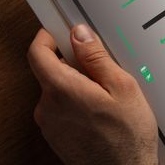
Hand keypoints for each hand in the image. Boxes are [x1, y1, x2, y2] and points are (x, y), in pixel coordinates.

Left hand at [27, 25, 158, 164]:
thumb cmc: (127, 137)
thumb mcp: (122, 86)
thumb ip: (96, 57)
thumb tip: (80, 34)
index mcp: (62, 90)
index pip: (37, 52)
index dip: (47, 35)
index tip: (60, 28)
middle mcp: (48, 107)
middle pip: (50, 69)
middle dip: (73, 61)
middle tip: (100, 64)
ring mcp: (49, 123)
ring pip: (57, 88)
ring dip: (77, 82)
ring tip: (106, 92)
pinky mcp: (55, 135)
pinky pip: (60, 106)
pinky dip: (76, 100)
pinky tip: (101, 108)